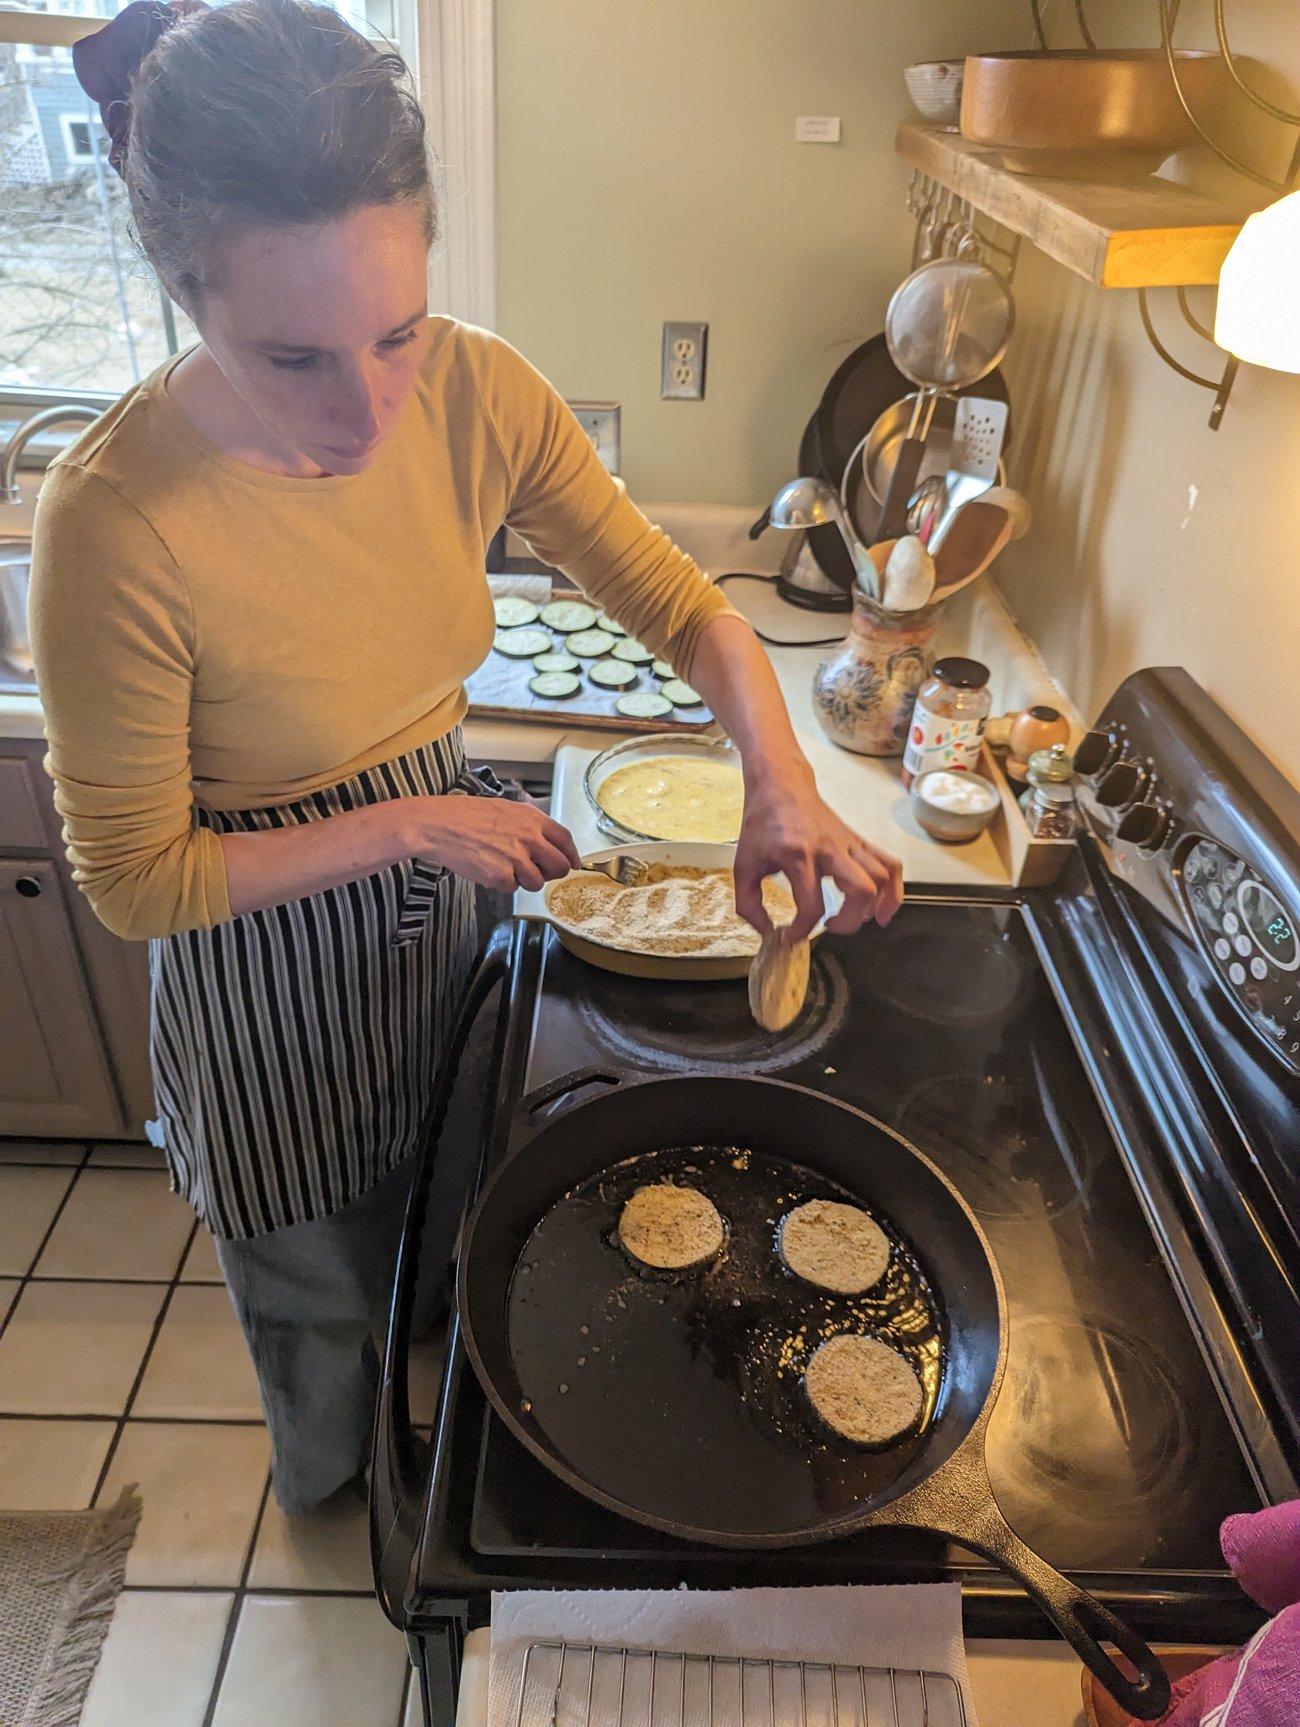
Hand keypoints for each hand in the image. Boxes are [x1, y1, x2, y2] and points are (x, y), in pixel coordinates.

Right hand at [414, 796, 580, 892]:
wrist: (439, 825)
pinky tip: (489, 868)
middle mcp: (529, 838)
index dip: (572, 855)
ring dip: (525, 879)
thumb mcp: (505, 809)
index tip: (573, 863)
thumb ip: (529, 826)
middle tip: (539, 871)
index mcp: (532, 818)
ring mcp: (516, 858)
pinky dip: (503, 883)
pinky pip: (513, 888)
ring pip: (537, 882)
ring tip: (504, 866)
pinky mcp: (501, 876)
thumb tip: (547, 844)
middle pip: (560, 866)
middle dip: (552, 872)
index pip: (566, 840)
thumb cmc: (465, 815)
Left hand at [734, 765, 903, 943]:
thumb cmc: (763, 822)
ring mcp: (848, 844)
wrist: (781, 784)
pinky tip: (883, 905)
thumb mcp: (744, 864)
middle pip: (861, 890)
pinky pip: (889, 863)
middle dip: (850, 921)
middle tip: (832, 927)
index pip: (812, 904)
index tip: (793, 936)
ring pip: (882, 876)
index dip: (803, 929)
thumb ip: (748, 903)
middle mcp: (829, 849)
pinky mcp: (858, 841)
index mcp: (797, 856)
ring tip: (863, 920)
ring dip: (878, 906)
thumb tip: (764, 930)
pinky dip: (894, 888)